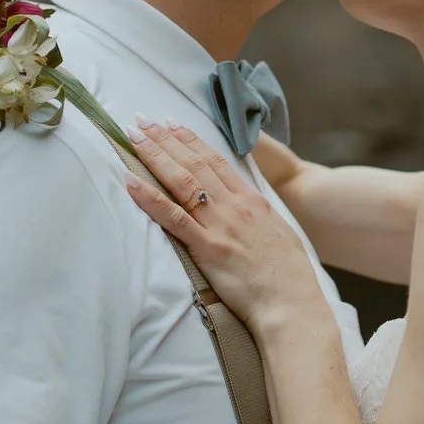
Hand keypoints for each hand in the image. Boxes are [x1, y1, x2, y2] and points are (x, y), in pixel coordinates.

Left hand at [122, 120, 321, 325]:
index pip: (216, 161)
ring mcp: (220, 225)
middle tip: (142, 120)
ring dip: (155, 155)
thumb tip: (250, 206)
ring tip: (134, 136)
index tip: (171, 123)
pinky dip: (150, 198)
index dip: (191, 140)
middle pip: (194, 163)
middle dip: (165, 138)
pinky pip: (173, 218)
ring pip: (182, 181)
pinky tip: (131, 181)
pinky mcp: (208, 248)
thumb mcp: (279, 232)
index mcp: (253, 201)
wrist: (292, 303)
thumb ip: (260, 215)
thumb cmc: (288, 276)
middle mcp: (235, 206)